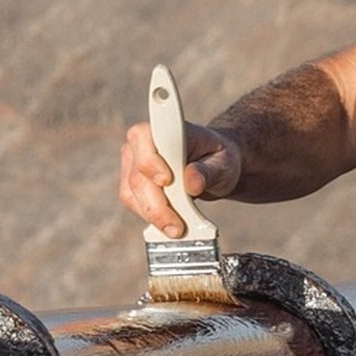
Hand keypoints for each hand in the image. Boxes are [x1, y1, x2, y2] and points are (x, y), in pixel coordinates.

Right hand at [118, 120, 240, 236]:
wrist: (216, 165)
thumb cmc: (219, 158)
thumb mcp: (224, 162)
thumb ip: (208, 171)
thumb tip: (192, 183)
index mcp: (166, 128)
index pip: (144, 138)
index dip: (151, 161)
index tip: (167, 181)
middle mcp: (142, 142)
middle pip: (138, 176)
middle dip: (158, 206)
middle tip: (178, 227)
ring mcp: (134, 161)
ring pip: (131, 194)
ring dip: (154, 216)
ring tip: (178, 228)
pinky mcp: (132, 182)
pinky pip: (134, 203)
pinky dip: (152, 217)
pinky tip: (169, 222)